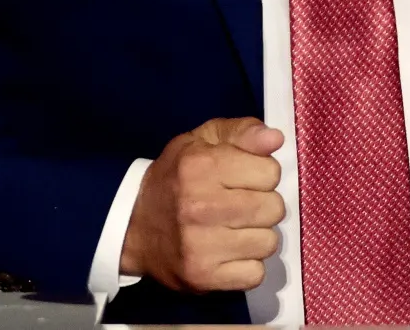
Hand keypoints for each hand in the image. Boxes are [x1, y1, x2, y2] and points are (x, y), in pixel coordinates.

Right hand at [120, 116, 284, 291]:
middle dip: (264, 205)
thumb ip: (242, 132)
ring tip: (234, 228)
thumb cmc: (175, 177)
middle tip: (241, 205)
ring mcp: (201, 246)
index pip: (271, 172)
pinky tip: (230, 252)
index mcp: (201, 166)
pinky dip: (248, 266)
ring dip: (257, 236)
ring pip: (268, 242)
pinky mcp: (203, 278)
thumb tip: (276, 139)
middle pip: (274, 209)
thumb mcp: (202, 140)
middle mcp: (201, 206)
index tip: (244, 178)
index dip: (262, 173)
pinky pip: (255, 274)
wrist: (133, 226)